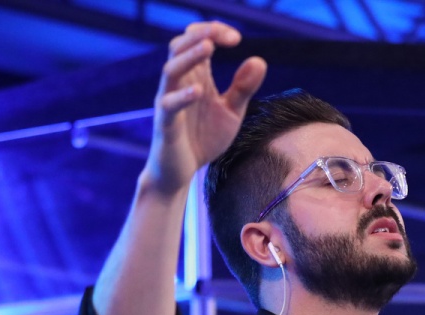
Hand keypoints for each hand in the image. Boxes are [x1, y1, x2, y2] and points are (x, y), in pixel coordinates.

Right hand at [142, 22, 267, 196]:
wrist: (181, 172)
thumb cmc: (203, 138)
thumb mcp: (231, 112)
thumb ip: (243, 88)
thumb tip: (259, 60)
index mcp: (195, 77)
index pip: (198, 40)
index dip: (214, 32)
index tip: (236, 38)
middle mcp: (179, 84)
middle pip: (179, 46)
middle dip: (200, 35)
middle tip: (224, 37)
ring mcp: (169, 102)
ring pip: (171, 70)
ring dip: (190, 56)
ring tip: (209, 47)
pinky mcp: (165, 125)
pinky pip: (169, 106)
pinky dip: (182, 97)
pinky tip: (199, 92)